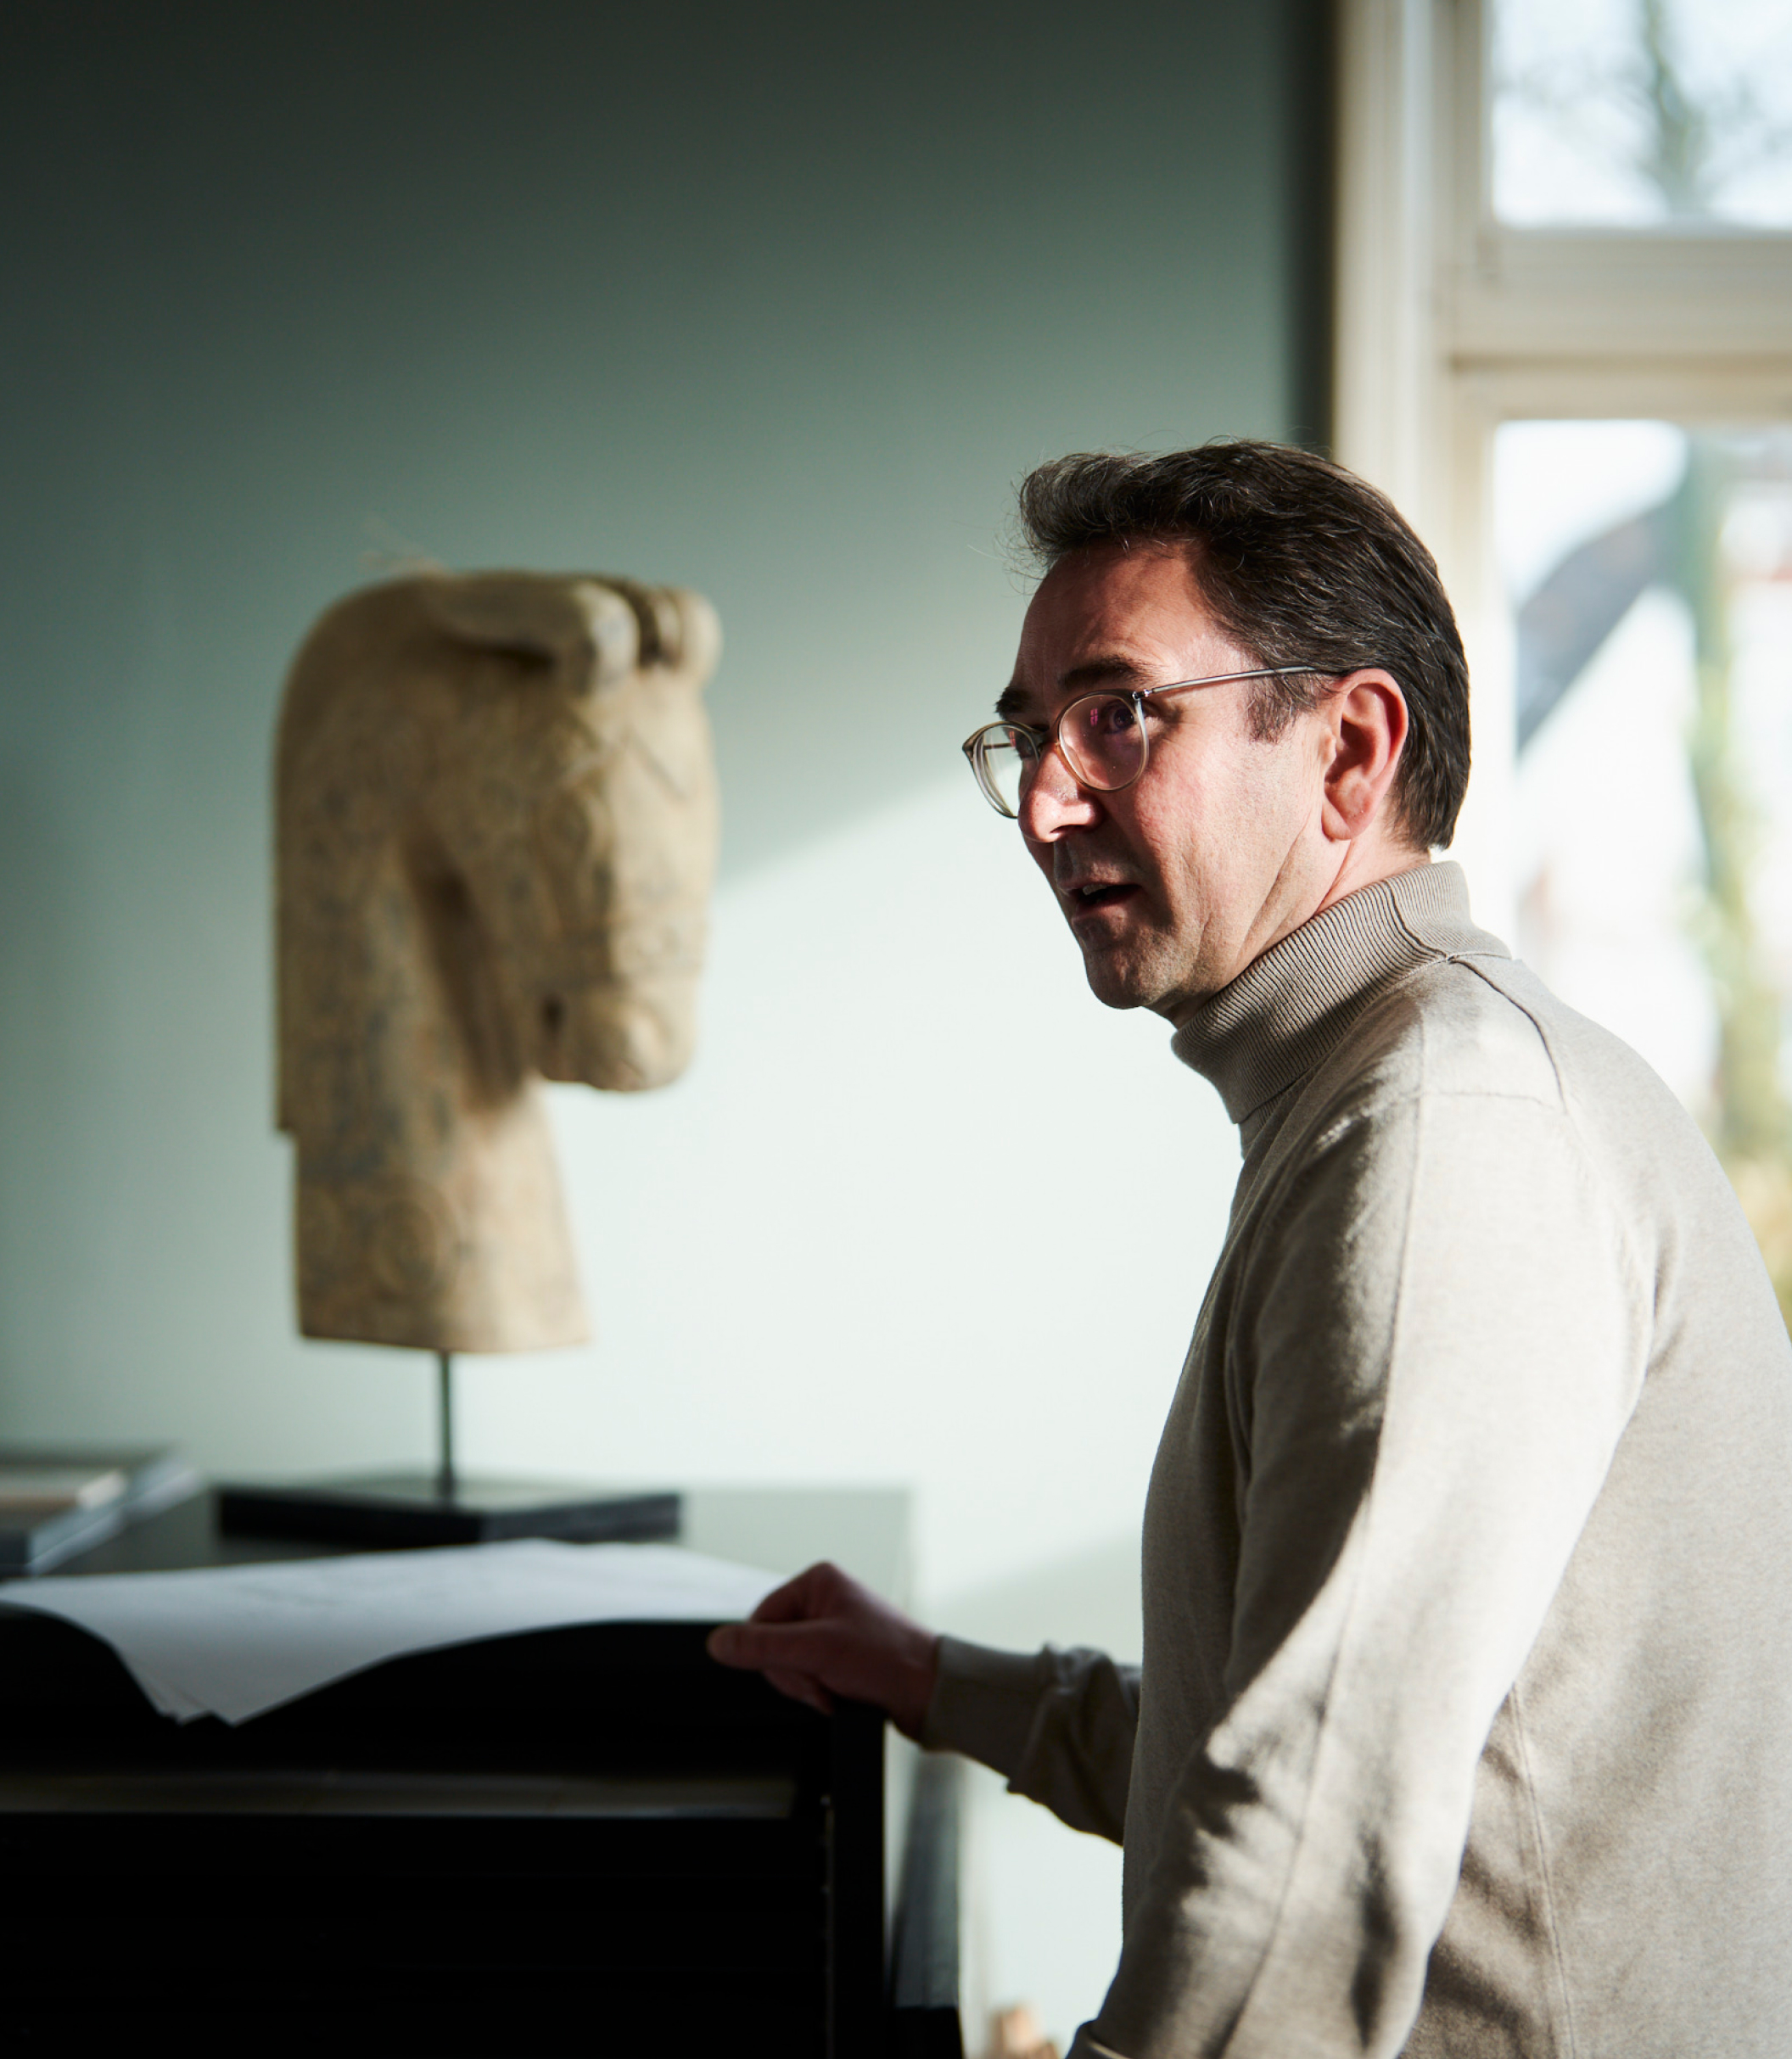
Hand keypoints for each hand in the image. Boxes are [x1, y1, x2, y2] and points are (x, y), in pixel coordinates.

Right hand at [706, 1560, 940, 1738]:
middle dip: (794, 1675)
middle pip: (772, 1646)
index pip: (760, 1620)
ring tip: (837, 1690)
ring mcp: (832, 1631)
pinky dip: (819, 1693)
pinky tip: (840, 1696)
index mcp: (818, 1582)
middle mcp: (824, 1601)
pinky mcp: (841, 1658)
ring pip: (788, 1667)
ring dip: (808, 1688)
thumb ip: (762, 1648)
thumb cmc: (889, 1659)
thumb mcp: (816, 1651)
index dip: (771, 1653)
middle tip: (823, 1682)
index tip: (797, 1668)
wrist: (930, 1694)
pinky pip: (807, 1679)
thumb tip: (718, 1643)